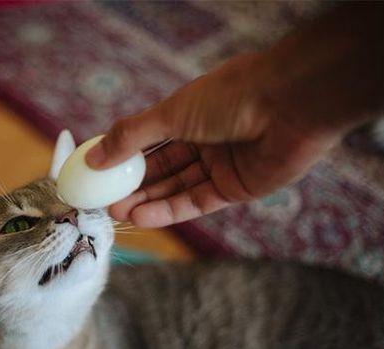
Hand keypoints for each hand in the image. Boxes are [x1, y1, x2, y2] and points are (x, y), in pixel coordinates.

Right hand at [86, 53, 339, 226]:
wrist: (290, 104)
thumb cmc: (230, 97)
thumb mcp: (169, 114)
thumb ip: (130, 137)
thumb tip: (93, 157)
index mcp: (188, 114)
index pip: (148, 140)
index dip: (123, 157)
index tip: (98, 174)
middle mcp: (203, 140)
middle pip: (161, 168)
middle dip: (132, 185)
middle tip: (103, 201)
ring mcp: (220, 165)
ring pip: (176, 187)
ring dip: (146, 201)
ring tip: (117, 212)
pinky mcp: (236, 188)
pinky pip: (196, 202)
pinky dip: (168, 211)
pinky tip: (142, 217)